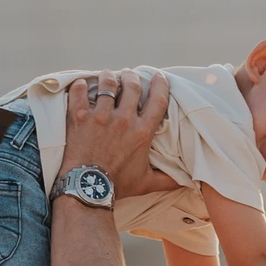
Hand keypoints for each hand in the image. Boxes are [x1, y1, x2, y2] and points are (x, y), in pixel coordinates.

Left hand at [62, 69, 168, 188]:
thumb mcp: (146, 182)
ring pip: (107, 83)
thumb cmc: (117, 185)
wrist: (87, 189)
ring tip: (107, 76)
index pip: (158, 99)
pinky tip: (81, 86)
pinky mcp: (80, 117)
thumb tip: (186, 183)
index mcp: (142, 131)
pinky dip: (80, 86)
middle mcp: (124, 119)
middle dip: (132, 76)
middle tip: (129, 75)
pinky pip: (79, 91)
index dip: (160, 84)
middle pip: (132, 85)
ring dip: (108, 77)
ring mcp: (100, 116)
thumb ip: (167, 180)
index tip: (158, 76)